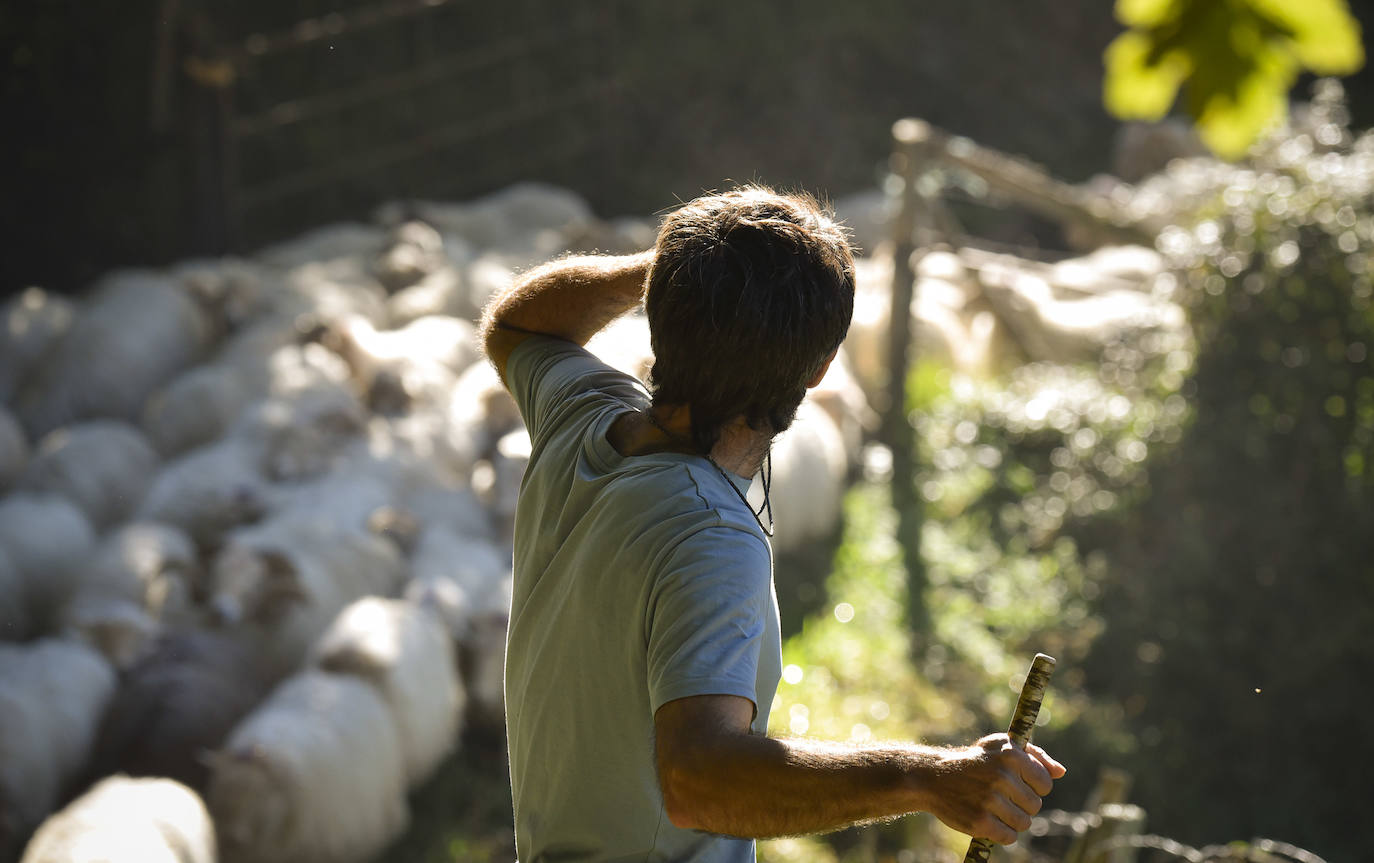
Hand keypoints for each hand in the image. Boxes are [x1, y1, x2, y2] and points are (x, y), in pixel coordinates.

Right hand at [925, 734, 1065, 844]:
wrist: (933, 777)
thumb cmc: (974, 760)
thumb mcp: (1000, 746)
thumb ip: (1034, 756)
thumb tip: (1061, 772)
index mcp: (1011, 755)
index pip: (1045, 784)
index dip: (1034, 787)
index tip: (1018, 784)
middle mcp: (1002, 776)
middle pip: (1035, 806)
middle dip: (1022, 804)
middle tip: (1003, 796)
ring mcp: (990, 800)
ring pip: (1024, 823)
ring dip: (1012, 820)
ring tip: (995, 809)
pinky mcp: (980, 821)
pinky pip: (1009, 837)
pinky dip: (1002, 833)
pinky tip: (989, 820)